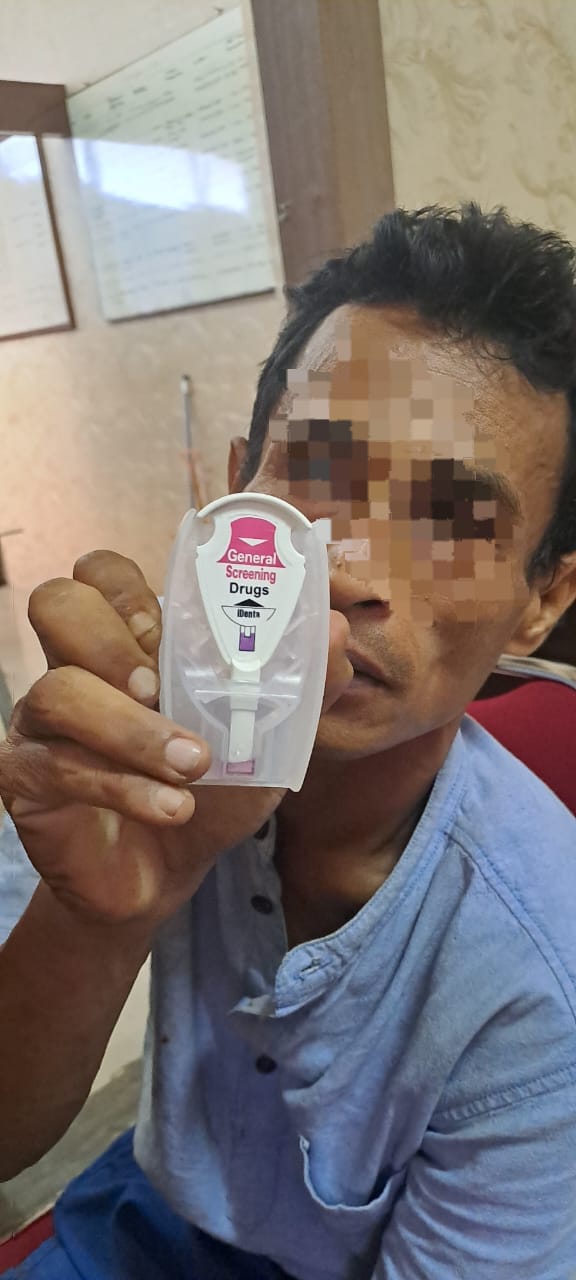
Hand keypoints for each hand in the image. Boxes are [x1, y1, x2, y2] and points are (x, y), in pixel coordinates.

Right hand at [0, 552, 351, 928]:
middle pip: (56, 603)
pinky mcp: (25, 778)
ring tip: (192, 767)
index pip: (100, 573)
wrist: (169, 873)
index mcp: (129, 641)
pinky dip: (123, 787)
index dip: (123, 586)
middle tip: (158, 686)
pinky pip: (58, 766)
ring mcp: (41, 720)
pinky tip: (172, 809)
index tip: (162, 630)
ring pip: (56, 690)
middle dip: (109, 639)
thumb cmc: (212, 790)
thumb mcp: (267, 739)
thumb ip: (302, 684)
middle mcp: (75, 666)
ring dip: (132, 729)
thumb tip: (335, 628)